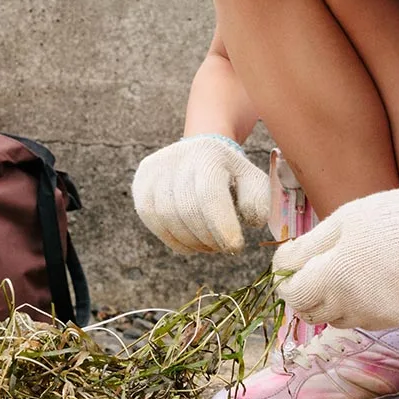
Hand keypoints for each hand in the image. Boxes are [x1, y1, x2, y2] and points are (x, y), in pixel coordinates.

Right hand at [131, 135, 269, 253]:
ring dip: (190, 241)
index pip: (209, 195)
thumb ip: (258, 200)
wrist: (201, 150)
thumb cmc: (230, 172)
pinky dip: (171, 238)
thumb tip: (250, 223)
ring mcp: (155, 169)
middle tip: (222, 248)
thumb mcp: (252, 180)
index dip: (221, 226)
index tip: (234, 247)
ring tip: (208, 247)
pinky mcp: (141, 182)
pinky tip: (189, 245)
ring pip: (166, 216)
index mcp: (209, 154)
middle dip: (207, 237)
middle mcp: (177, 158)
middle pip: (186, 209)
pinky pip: (150, 218)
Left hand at [272, 174, 398, 328]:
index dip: (286, 282)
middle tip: (311, 273)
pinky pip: (366, 319)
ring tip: (343, 275)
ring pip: (338, 319)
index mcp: (332, 278)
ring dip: (331, 303)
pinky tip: (370, 282)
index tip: (289, 270)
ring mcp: (375, 316)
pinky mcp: (397, 319)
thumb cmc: (389, 218)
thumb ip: (306, 248)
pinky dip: (359, 306)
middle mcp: (351, 305)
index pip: (293, 295)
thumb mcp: (341, 222)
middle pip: (312, 313)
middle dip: (305, 295)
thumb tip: (283, 264)